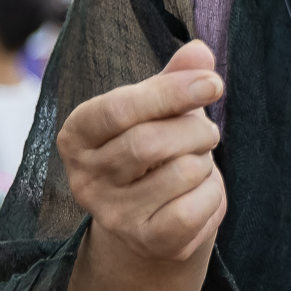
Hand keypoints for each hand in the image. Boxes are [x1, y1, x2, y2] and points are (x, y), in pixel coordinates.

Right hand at [58, 39, 227, 268]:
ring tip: (193, 166)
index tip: (213, 84)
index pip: (118, 109)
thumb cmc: (156, 152)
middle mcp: (84, 178)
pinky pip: (196, 207)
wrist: (155, 222)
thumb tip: (199, 50)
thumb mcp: (160, 110)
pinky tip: (198, 196)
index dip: (171, 92)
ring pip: (181, 172)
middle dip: (196, 130)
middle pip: (150, 142)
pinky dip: (212, 195)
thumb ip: (175, 78)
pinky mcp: (147, 240)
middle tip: (207, 134)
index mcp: (77, 135)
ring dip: (205, 163)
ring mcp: (113, 215)